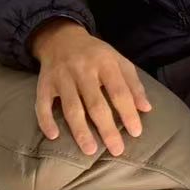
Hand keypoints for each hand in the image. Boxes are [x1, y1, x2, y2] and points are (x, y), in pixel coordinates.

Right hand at [30, 20, 151, 157]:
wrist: (61, 38)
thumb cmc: (96, 55)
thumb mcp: (119, 61)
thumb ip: (133, 84)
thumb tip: (146, 109)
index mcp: (105, 63)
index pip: (119, 91)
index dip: (128, 113)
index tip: (136, 133)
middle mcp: (83, 69)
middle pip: (96, 103)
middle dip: (107, 128)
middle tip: (116, 150)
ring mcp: (62, 77)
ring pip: (71, 107)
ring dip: (80, 130)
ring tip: (90, 151)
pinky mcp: (44, 83)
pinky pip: (42, 104)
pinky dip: (46, 120)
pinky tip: (53, 136)